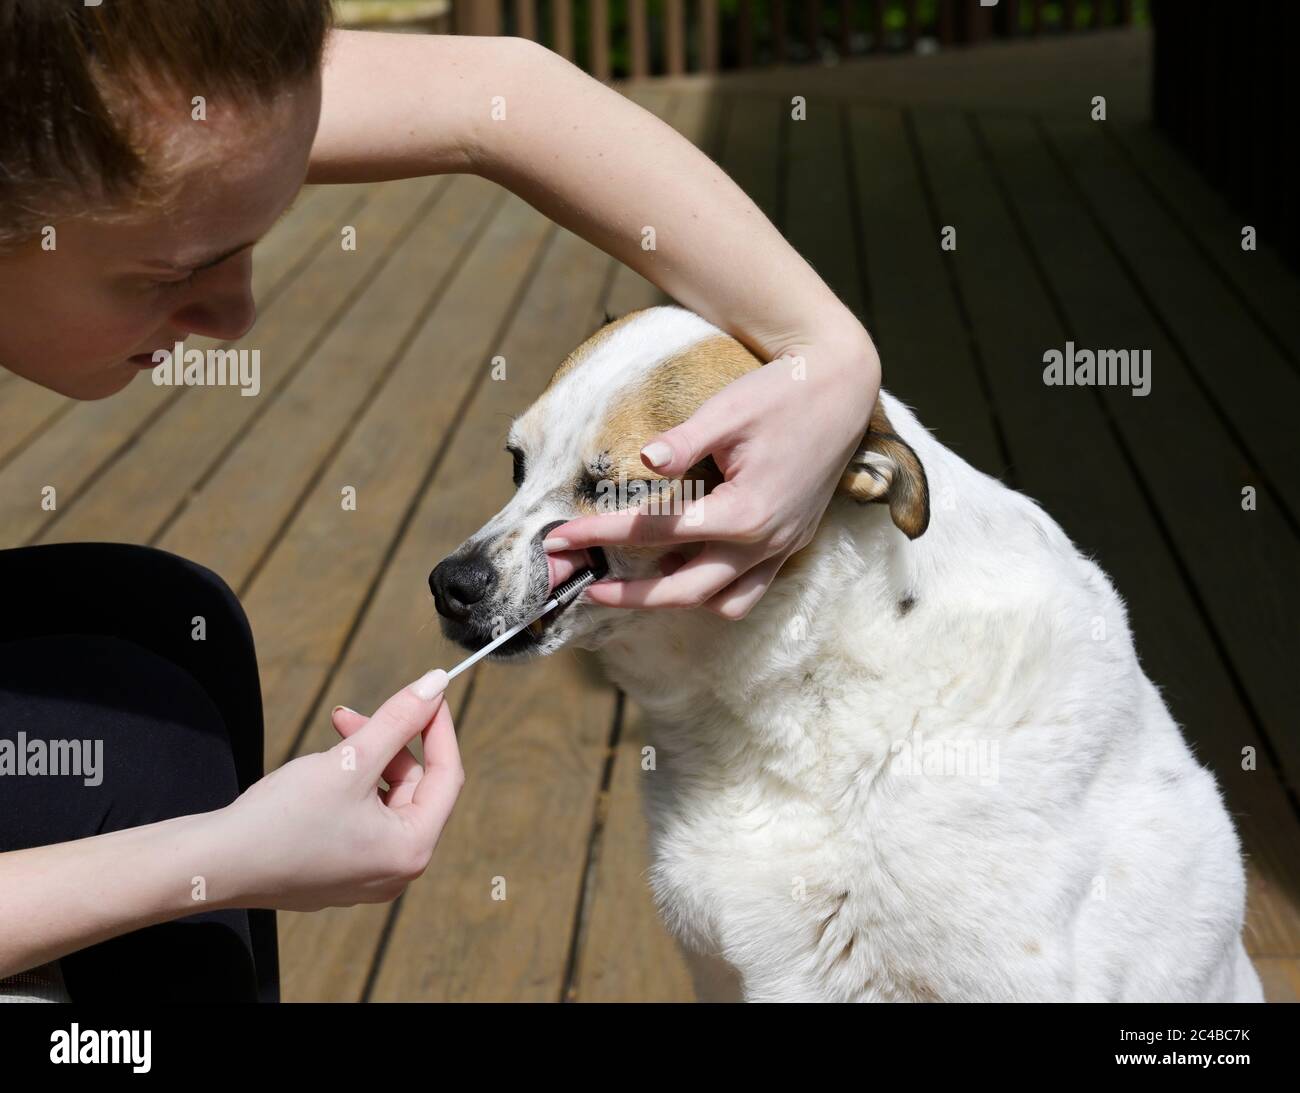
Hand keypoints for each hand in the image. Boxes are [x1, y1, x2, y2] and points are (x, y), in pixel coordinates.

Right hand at [216, 670, 462, 910]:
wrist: (214, 864)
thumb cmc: (282, 818)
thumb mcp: (349, 759)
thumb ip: (398, 720)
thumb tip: (436, 684)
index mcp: (411, 850)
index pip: (446, 777)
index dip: (438, 729)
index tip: (428, 693)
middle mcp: (396, 871)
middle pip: (413, 787)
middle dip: (386, 744)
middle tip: (347, 715)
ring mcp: (366, 875)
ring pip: (384, 800)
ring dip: (364, 762)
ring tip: (328, 748)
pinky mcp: (338, 871)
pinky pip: (361, 819)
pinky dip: (348, 788)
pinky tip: (316, 776)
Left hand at [543, 332, 880, 618]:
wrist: (843, 388)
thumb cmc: (781, 393)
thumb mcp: (727, 410)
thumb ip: (684, 441)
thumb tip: (646, 461)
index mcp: (744, 511)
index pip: (657, 532)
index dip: (602, 535)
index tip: (561, 537)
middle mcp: (765, 541)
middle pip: (685, 590)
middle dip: (630, 596)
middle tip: (585, 588)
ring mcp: (782, 547)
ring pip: (723, 603)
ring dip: (678, 601)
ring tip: (637, 584)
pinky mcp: (790, 542)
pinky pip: (749, 589)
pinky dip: (715, 590)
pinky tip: (686, 566)